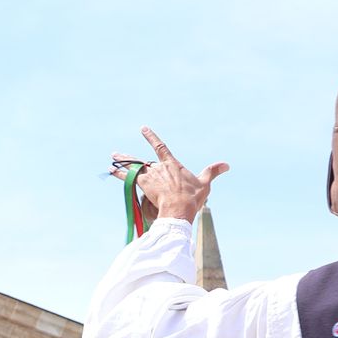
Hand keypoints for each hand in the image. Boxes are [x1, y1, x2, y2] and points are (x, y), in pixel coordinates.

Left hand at [110, 128, 227, 224]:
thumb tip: (227, 164)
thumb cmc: (192, 197)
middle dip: (128, 157)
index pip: (160, 147)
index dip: (151, 137)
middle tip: (116, 153)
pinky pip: (128, 177)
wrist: (179, 208)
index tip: (143, 129)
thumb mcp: (205, 184)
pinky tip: (110, 169)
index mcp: (172, 164)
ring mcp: (150, 175)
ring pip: (132, 167)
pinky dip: (119, 173)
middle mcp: (159, 167)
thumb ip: (213, 172)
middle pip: (142, 160)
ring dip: (121, 162)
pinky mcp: (143, 184)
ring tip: (112, 157)